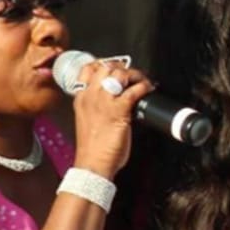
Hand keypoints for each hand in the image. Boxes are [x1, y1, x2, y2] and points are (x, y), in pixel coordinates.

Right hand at [70, 59, 153, 177]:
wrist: (92, 165)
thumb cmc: (92, 149)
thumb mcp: (88, 121)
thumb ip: (97, 108)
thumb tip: (113, 101)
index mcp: (81, 98)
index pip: (88, 69)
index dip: (103, 64)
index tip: (114, 68)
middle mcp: (90, 96)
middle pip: (105, 66)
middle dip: (121, 66)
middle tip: (131, 74)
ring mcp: (104, 102)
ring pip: (118, 73)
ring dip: (134, 74)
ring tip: (141, 80)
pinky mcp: (118, 110)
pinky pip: (134, 90)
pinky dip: (144, 86)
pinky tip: (148, 89)